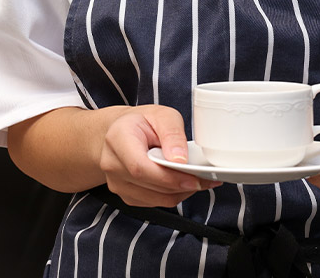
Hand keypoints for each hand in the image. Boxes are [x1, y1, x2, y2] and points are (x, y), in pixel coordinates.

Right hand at [100, 104, 220, 206]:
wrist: (122, 132)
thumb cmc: (143, 122)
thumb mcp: (162, 115)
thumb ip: (172, 133)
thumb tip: (180, 159)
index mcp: (118, 139)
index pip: (140, 167)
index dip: (167, 177)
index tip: (193, 177)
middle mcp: (112, 164)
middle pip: (149, 185)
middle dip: (181, 184)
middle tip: (207, 178)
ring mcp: (117, 184)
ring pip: (155, 199)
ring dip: (181, 192)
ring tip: (200, 180)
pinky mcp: (127, 196)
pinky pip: (154, 203)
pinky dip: (173, 196)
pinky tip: (184, 183)